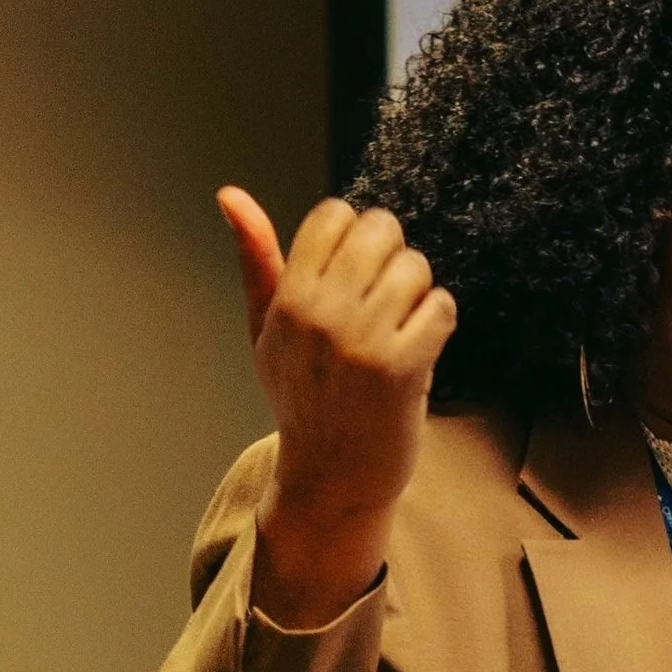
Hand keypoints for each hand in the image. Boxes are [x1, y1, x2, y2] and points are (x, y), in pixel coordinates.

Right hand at [217, 189, 456, 629]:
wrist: (332, 477)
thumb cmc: (302, 397)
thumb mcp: (267, 329)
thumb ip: (256, 259)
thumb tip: (231, 195)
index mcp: (288, 299)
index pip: (333, 215)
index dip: (354, 234)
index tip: (355, 269)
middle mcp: (322, 315)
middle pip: (380, 230)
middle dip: (392, 254)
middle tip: (386, 293)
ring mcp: (363, 341)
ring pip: (415, 266)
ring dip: (419, 289)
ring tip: (402, 322)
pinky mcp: (403, 367)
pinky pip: (441, 306)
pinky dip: (439, 319)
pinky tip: (421, 342)